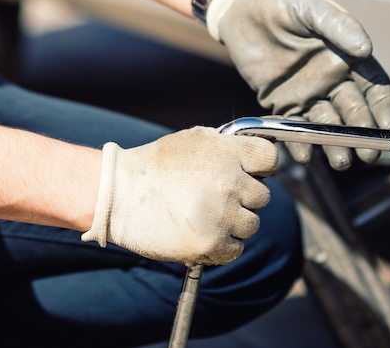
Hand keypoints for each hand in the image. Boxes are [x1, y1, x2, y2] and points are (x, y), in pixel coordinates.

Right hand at [81, 127, 277, 264]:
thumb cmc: (155, 166)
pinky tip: (203, 233)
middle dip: (243, 198)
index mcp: (226, 152)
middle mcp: (228, 182)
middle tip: (217, 197)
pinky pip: (235, 249)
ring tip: (206, 216)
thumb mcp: (193, 139)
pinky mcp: (211, 242)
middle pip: (262, 196)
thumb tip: (252, 155)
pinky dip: (223, 245)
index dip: (261, 167)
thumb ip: (227, 146)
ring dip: (233, 223)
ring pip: (251, 224)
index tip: (250, 173)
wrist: (120, 195)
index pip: (269, 158)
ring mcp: (221, 214)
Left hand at [207, 0, 389, 168]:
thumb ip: (338, 26)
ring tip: (339, 161)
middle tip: (366, 156)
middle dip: (364, 137)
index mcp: (348, 57)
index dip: (386, 111)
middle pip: (356, 114)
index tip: (389, 131)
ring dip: (336, 146)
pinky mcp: (281, 102)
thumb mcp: (311, 8)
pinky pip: (295, 128)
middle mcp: (333, 79)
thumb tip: (366, 49)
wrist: (240, 4)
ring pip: (329, 126)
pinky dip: (300, 144)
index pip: (376, 89)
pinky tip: (304, 155)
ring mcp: (308, 93)